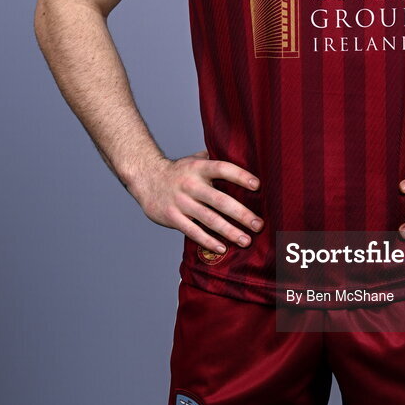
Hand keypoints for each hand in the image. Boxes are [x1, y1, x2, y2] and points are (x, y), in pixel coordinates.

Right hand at [129, 149, 262, 253]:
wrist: (146, 178)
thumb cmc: (179, 171)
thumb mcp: (195, 160)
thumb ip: (215, 159)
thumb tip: (243, 156)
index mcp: (199, 168)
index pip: (222, 169)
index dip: (240, 176)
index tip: (257, 186)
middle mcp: (191, 185)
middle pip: (220, 200)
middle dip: (241, 214)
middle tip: (259, 225)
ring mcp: (181, 202)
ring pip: (209, 219)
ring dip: (229, 231)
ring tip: (246, 240)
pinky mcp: (172, 217)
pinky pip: (193, 231)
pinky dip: (208, 241)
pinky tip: (223, 248)